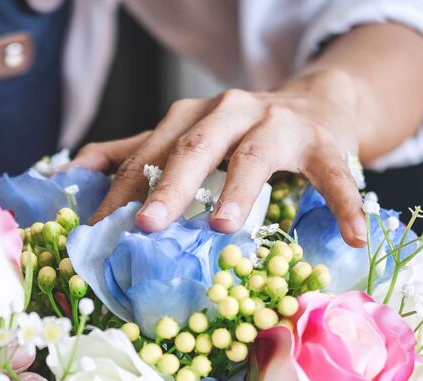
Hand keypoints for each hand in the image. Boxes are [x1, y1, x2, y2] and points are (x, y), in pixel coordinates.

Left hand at [71, 69, 366, 245]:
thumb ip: (134, 152)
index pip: (149, 153)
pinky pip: (335, 175)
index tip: (94, 230)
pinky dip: (344, 204)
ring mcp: (280, 125)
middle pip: (194, 147)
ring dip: (239, 191)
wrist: (319, 102)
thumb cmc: (242, 133)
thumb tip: (70, 170)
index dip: (120, 191)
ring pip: (255, 155)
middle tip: (146, 225)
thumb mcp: (187, 136)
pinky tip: (352, 236)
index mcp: (191, 116)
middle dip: (168, 185)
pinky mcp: (326, 144)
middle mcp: (231, 112)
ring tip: (222, 227)